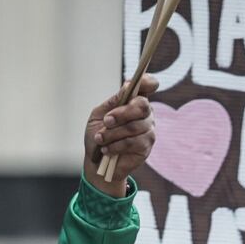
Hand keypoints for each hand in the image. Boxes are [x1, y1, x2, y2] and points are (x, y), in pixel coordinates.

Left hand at [83, 74, 157, 197]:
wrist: (97, 162)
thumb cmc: (98, 135)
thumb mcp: (99, 115)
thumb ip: (114, 102)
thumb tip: (127, 87)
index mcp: (133, 101)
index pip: (147, 86)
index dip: (147, 82)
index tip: (143, 81)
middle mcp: (144, 114)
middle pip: (142, 106)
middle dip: (122, 113)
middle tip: (106, 121)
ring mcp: (148, 130)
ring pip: (134, 126)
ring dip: (113, 133)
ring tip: (100, 139)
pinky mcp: (146, 146)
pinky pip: (133, 142)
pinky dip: (116, 145)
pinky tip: (107, 149)